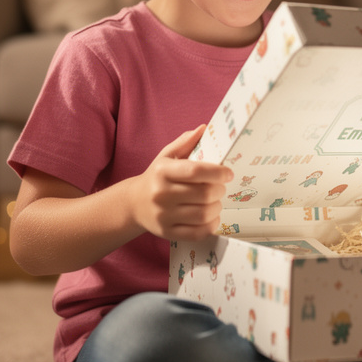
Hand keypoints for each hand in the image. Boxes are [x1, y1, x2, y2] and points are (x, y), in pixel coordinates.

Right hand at [132, 125, 232, 240]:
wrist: (133, 204)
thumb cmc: (156, 177)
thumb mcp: (166, 156)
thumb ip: (186, 142)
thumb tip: (205, 128)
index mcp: (163, 171)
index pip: (196, 171)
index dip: (217, 172)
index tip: (228, 173)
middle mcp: (161, 194)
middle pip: (204, 194)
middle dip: (219, 190)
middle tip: (220, 187)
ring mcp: (163, 215)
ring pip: (203, 214)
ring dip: (217, 207)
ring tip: (215, 201)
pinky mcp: (167, 232)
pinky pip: (197, 233)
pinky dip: (211, 225)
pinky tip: (210, 216)